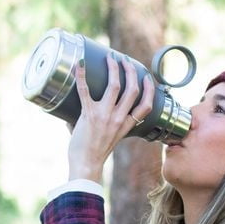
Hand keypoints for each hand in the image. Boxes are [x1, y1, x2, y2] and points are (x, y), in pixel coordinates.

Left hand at [67, 54, 155, 182]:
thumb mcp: (107, 138)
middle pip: (132, 89)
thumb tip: (74, 116)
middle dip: (130, 71)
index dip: (150, 89)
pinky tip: (78, 65)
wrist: (86, 165)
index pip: (146, 104)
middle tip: (123, 60)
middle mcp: (119, 118)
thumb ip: (100, 124)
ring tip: (110, 58)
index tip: (148, 78)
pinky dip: (81, 76)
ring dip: (113, 69)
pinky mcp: (89, 115)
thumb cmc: (93, 153)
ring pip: (115, 86)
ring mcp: (105, 116)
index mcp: (127, 125)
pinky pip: (85, 91)